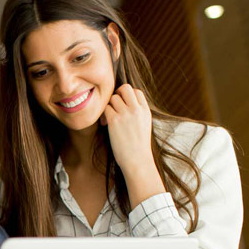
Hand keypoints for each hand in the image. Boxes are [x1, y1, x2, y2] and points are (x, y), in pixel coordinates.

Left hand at [102, 84, 165, 205]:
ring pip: (113, 98)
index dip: (127, 96)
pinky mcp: (115, 120)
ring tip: (110, 119)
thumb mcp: (144, 125)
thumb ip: (137, 113)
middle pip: (125, 88)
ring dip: (109, 106)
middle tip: (114, 107)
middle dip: (117, 94)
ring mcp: (126, 114)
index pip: (136, 91)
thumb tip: (124, 103)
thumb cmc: (138, 146)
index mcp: (145, 110)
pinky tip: (105, 124)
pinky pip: (105, 108)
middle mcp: (137, 109)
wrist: (137, 160)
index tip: (123, 107)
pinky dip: (103, 115)